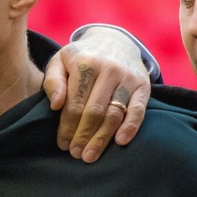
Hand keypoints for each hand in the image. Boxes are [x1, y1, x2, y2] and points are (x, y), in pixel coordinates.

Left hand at [43, 26, 149, 161]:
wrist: (114, 41)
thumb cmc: (81, 58)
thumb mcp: (60, 62)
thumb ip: (53, 82)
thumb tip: (56, 105)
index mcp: (85, 62)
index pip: (74, 104)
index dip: (67, 127)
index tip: (62, 144)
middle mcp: (108, 68)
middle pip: (94, 112)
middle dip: (83, 136)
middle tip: (75, 154)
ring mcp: (128, 77)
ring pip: (114, 114)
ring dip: (102, 138)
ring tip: (90, 156)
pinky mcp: (143, 85)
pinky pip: (138, 110)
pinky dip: (130, 127)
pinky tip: (120, 143)